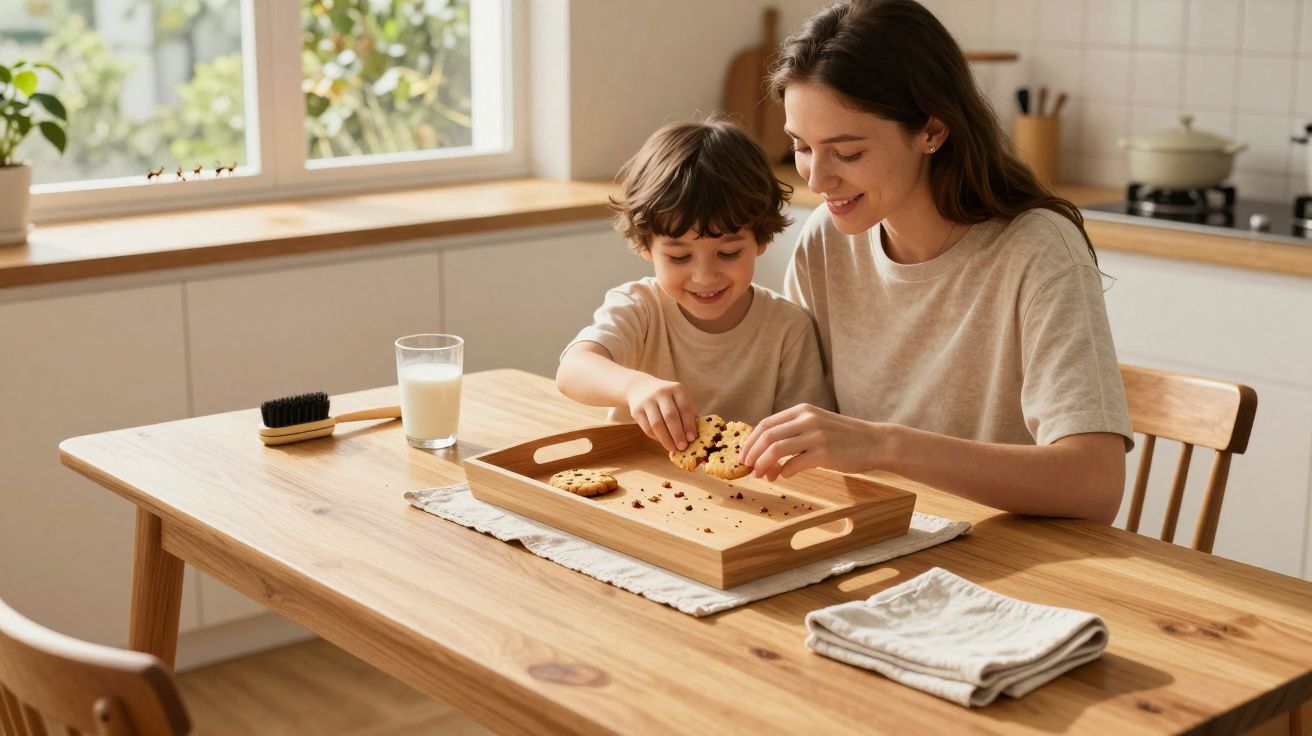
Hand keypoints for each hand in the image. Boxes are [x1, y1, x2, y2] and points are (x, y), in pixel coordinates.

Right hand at [625, 375, 696, 451]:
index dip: (689, 425)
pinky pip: (647, 428)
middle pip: (670, 416)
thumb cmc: (667, 398)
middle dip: (677, 434)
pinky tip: (664, 442)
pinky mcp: (636, 410)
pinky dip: (657, 438)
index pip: (684, 408)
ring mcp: (647, 401)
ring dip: (666, 439)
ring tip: (673, 448)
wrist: (640, 388)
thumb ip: (688, 413)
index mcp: (676, 389)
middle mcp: (661, 392)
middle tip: (683, 447)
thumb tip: (694, 435)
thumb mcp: (679, 399)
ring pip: (657, 424)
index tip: (692, 439)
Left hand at [740, 404, 882, 480]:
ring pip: (776, 450)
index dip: (750, 441)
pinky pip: (794, 464)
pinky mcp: (825, 453)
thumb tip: (766, 450)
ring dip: (764, 465)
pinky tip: (785, 476)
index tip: (744, 456)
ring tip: (763, 476)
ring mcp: (816, 435)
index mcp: (802, 411)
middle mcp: (807, 419)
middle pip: (767, 436)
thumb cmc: (845, 438)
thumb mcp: (817, 424)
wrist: (876, 442)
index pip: (766, 424)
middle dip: (753, 454)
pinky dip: (784, 472)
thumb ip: (795, 431)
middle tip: (749, 468)